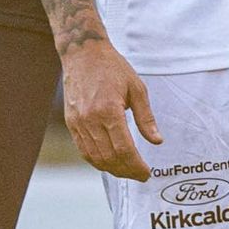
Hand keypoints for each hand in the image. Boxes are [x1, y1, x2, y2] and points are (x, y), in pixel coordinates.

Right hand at [60, 41, 162, 180]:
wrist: (83, 53)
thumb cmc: (113, 68)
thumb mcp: (137, 88)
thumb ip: (146, 118)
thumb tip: (157, 141)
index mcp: (109, 111)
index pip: (124, 149)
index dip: (136, 166)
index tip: (147, 173)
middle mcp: (90, 120)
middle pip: (109, 158)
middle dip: (126, 171)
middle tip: (141, 175)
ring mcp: (78, 123)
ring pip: (94, 157)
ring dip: (112, 169)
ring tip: (128, 171)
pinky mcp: (71, 123)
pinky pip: (83, 150)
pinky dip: (97, 161)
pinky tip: (110, 162)